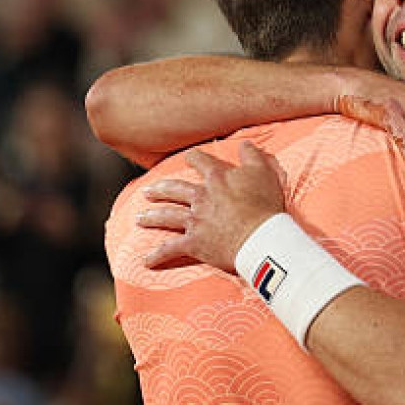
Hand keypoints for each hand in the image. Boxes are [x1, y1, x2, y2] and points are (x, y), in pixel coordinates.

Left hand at [139, 142, 286, 270]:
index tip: (189, 157)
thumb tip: (244, 143)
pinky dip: (157, 255)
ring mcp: (195, 220)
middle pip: (175, 189)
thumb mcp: (263, 173)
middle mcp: (201, 197)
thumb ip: (252, 156)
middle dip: (160, 189)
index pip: (201, 161)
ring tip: (139, 218)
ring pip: (166, 215)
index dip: (194, 158)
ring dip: (151, 217)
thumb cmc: (265, 206)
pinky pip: (170, 249)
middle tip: (148, 190)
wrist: (261, 238)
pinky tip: (146, 261)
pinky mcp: (194, 243)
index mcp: (217, 179)